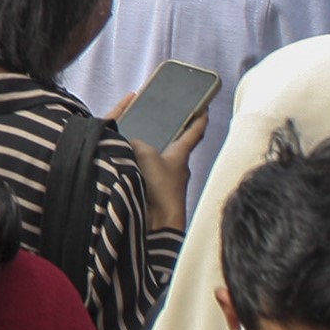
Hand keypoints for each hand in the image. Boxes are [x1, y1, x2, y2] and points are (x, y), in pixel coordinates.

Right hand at [114, 91, 198, 233]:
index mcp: (181, 154)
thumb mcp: (147, 156)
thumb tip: (130, 144)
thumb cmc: (161, 187)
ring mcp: (164, 177)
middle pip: (174, 143)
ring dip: (148, 147)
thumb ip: (137, 144)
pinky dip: (135, 161)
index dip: (199, 118)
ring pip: (157, 157)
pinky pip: (143, 169)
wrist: (157, 222)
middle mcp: (175, 165)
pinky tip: (124, 157)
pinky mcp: (152, 188)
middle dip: (169, 131)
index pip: (195, 132)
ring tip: (134, 135)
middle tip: (163, 116)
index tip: (204, 106)